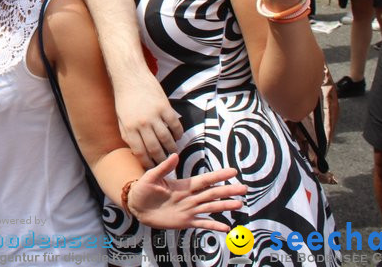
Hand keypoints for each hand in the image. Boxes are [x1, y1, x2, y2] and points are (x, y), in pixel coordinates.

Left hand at [115, 74, 182, 167]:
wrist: (130, 76)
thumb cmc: (123, 98)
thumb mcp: (120, 119)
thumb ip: (127, 135)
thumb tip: (137, 151)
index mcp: (129, 128)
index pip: (140, 153)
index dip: (148, 163)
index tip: (153, 167)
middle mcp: (142, 124)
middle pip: (155, 149)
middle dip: (161, 159)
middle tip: (166, 164)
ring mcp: (154, 115)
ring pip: (167, 139)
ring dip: (172, 148)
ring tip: (173, 152)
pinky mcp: (165, 107)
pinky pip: (175, 125)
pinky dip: (178, 133)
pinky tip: (178, 137)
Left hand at [128, 153, 244, 230]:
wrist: (137, 208)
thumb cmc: (143, 190)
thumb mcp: (151, 177)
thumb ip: (164, 168)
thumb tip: (175, 155)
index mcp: (183, 185)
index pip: (204, 180)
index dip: (218, 176)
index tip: (232, 171)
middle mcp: (190, 197)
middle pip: (212, 193)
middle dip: (227, 191)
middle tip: (243, 188)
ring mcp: (189, 210)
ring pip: (210, 207)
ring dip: (224, 206)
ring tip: (239, 204)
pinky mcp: (185, 221)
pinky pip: (202, 223)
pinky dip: (214, 225)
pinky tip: (226, 227)